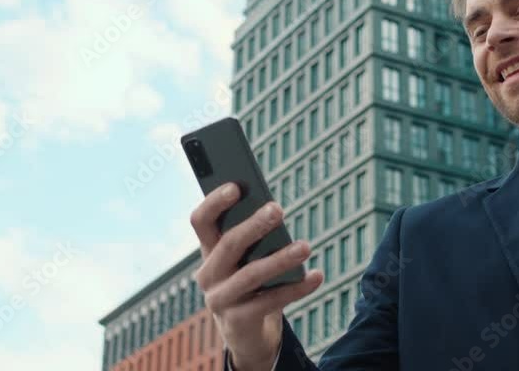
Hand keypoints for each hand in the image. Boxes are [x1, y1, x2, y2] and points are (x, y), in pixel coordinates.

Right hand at [191, 182, 323, 370]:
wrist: (247, 333)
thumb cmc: (253, 282)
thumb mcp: (250, 257)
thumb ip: (256, 236)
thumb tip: (274, 211)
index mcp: (208, 250)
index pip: (201, 221)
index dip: (214, 202)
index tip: (236, 186)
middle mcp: (208, 274)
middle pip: (228, 245)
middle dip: (253, 225)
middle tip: (278, 209)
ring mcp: (220, 300)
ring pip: (250, 274)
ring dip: (280, 259)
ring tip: (306, 246)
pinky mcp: (238, 322)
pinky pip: (270, 302)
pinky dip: (296, 288)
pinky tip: (317, 275)